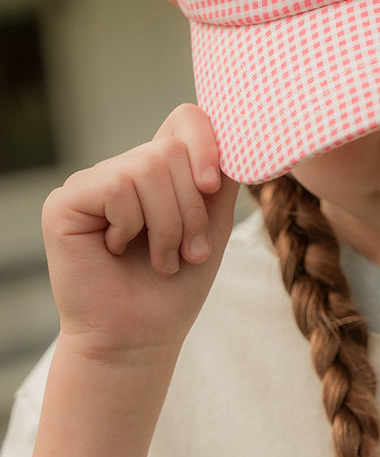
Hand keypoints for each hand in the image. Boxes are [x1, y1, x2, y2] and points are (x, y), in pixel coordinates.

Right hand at [42, 104, 239, 365]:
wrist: (141, 338)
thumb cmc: (176, 287)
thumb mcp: (213, 225)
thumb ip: (222, 178)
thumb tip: (239, 136)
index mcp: (158, 170)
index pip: (185, 118)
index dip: (207, 143)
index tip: (213, 185)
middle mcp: (122, 168)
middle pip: (171, 150)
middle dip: (191, 209)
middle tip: (186, 252)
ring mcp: (91, 182)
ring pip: (148, 168)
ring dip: (167, 225)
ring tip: (161, 259)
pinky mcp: (64, 202)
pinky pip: (117, 186)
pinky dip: (132, 226)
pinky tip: (118, 250)